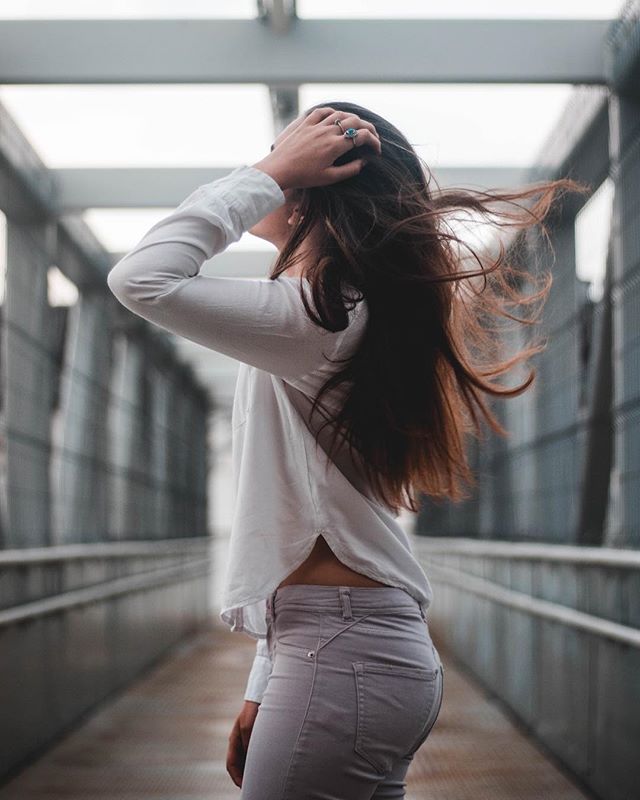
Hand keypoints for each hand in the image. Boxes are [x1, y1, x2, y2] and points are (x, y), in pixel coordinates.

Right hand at [226, 700, 259, 787]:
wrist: (263, 693)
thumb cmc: (254, 709)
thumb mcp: (248, 728)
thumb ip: (247, 744)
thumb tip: (251, 760)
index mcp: (234, 739)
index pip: (231, 764)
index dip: (237, 777)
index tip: (244, 787)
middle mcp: (240, 740)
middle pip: (239, 763)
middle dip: (245, 775)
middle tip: (254, 786)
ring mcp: (248, 737)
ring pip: (248, 758)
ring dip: (252, 768)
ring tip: (263, 777)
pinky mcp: (257, 734)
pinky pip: (256, 752)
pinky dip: (259, 760)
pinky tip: (268, 764)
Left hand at [252, 106, 381, 191]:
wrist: (279, 170)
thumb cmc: (304, 177)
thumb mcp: (329, 178)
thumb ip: (350, 170)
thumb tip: (364, 162)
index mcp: (335, 146)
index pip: (362, 136)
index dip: (374, 141)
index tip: (377, 150)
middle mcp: (327, 131)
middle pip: (355, 121)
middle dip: (368, 127)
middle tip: (372, 136)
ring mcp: (316, 125)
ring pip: (340, 114)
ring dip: (353, 118)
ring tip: (358, 126)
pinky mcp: (305, 123)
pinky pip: (322, 111)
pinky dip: (333, 112)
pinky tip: (336, 116)